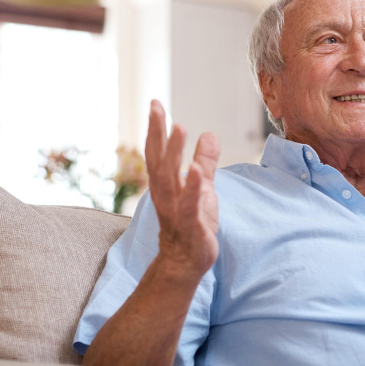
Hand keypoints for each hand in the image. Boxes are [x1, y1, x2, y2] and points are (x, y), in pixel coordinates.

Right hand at [144, 100, 220, 278]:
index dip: (156, 129)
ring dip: (173, 154)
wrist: (186, 262)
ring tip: (179, 128)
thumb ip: (205, 162)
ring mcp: (176, 210)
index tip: (155, 103)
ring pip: (170, 179)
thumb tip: (209, 134)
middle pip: (158, 161)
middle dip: (157, 134)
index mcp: (166, 184)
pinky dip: (193, 189)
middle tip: (157, 108)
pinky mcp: (191, 227)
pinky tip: (198, 174)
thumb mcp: (203, 189)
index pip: (158, 153)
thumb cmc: (192, 223)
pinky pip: (190, 206)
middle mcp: (165, 195)